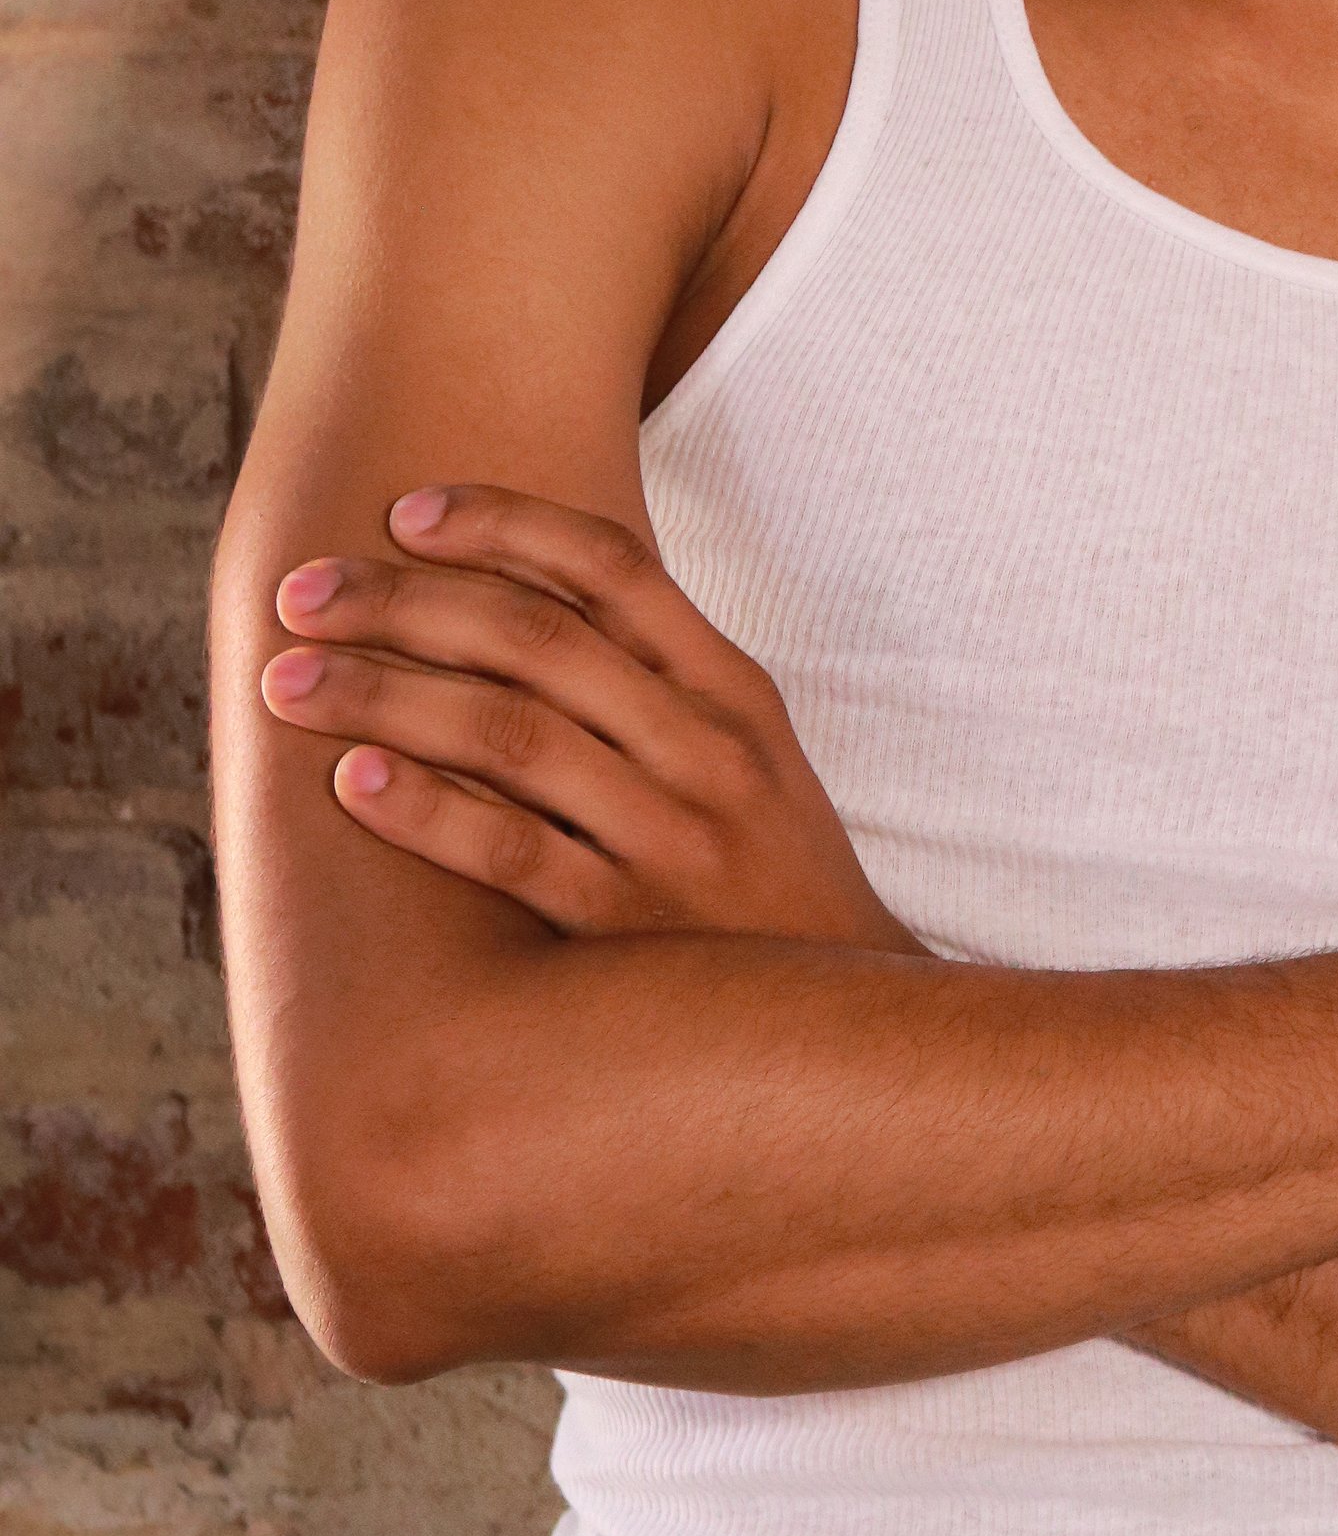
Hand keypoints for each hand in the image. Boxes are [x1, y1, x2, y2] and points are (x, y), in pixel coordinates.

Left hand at [259, 485, 916, 950]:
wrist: (851, 1024)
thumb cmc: (769, 876)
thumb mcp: (750, 757)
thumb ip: (660, 680)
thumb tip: (521, 598)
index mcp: (733, 692)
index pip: (613, 569)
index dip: (503, 524)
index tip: (404, 511)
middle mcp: (706, 751)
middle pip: (538, 640)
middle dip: (405, 603)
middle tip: (301, 593)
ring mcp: (671, 840)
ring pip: (511, 736)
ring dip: (385, 696)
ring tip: (289, 680)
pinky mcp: (630, 933)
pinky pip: (515, 856)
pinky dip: (430, 813)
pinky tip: (356, 783)